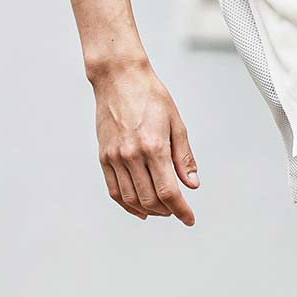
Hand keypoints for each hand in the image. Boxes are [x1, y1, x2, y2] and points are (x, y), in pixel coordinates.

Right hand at [91, 62, 198, 224]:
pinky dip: (127, 204)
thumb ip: (184, 157)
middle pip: (150, 199)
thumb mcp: (176, 123)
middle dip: (167, 211)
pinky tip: (138, 208)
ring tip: (161, 209)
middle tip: (177, 210)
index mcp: (153, 146)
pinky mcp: (104, 156)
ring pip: (131, 199)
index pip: (168, 191)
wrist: (119, 78)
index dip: (181, 210)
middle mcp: (131, 155)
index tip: (189, 218)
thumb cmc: (150, 95)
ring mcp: (114, 157)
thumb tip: (192, 184)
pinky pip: (114, 190)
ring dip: (148, 210)